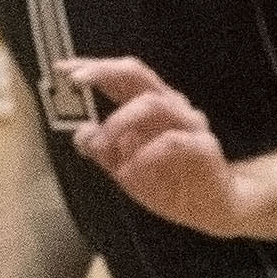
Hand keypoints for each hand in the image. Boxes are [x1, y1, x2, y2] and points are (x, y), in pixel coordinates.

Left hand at [63, 55, 248, 227]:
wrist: (215, 209)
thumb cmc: (170, 182)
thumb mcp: (126, 170)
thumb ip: (103, 152)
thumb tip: (80, 133)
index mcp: (149, 106)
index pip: (118, 77)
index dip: (91, 68)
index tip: (61, 68)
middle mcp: (170, 106)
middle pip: (137, 74)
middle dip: (104, 72)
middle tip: (77, 80)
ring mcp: (189, 124)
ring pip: (153, 103)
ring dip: (120, 121)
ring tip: (102, 144)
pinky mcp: (204, 147)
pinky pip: (174, 141)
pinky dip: (147, 154)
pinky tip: (131, 172)